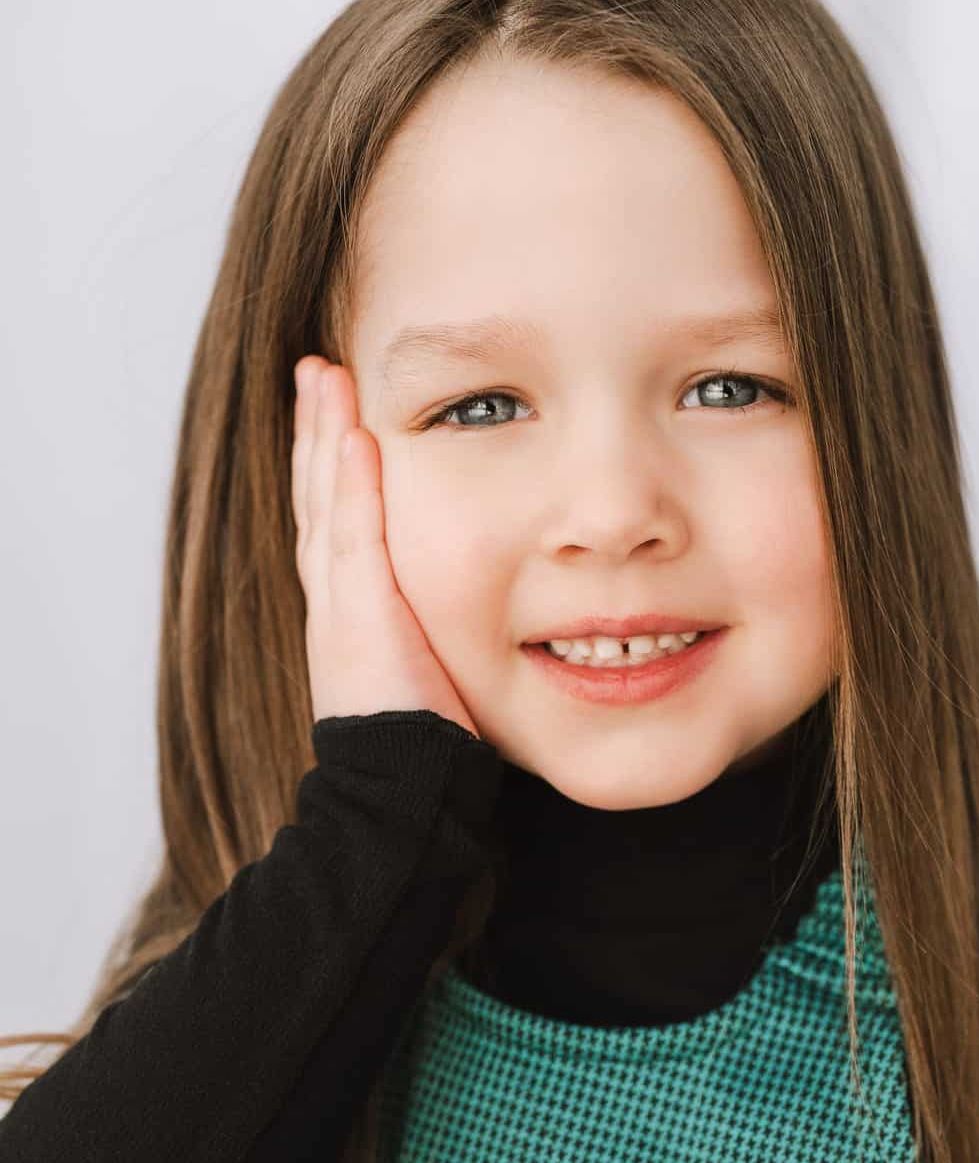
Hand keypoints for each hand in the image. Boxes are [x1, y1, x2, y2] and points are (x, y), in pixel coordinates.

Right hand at [291, 356, 479, 735]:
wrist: (398, 793)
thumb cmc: (426, 748)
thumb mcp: (429, 675)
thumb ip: (436, 636)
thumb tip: (479, 618)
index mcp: (350, 614)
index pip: (337, 521)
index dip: (331, 464)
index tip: (335, 410)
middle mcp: (335, 602)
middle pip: (317, 497)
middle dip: (315, 432)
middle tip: (317, 369)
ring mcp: (340, 606)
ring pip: (324, 504)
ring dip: (322, 437)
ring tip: (323, 376)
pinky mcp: (359, 617)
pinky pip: (351, 537)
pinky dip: (347, 485)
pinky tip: (351, 436)